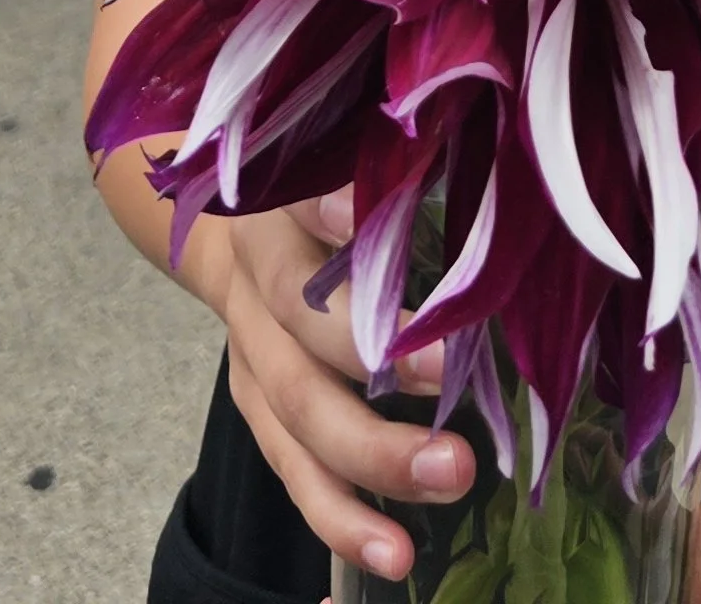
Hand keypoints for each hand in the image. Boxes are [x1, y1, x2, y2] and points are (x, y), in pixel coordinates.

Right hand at [202, 190, 475, 584]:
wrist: (225, 227)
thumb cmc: (316, 181)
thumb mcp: (338, 151)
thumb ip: (389, 160)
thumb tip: (475, 148)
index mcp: (279, 205)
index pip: (298, 203)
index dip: (329, 214)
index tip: (361, 219)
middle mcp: (256, 285)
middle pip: (302, 331)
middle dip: (376, 367)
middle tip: (450, 384)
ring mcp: (251, 355)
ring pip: (297, 417)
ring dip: (368, 463)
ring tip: (447, 483)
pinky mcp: (257, 409)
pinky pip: (294, 472)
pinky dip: (341, 518)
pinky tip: (394, 552)